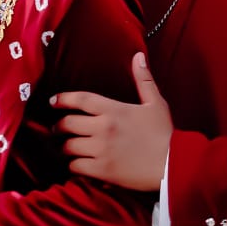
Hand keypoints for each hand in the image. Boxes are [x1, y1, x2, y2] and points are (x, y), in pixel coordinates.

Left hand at [51, 52, 172, 190]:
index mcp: (113, 109)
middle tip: (58, 128)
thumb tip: (137, 56)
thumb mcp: (156, 103)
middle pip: (68, 123)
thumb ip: (143, 79)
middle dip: (59, 126)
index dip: (63, 99)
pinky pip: (76, 167)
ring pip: (68, 147)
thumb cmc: (165, 133)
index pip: (80, 99)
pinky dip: (73, 165)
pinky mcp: (102, 170)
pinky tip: (77, 164)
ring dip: (64, 147)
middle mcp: (103, 128)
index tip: (52, 101)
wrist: (173, 165)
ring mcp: (101, 150)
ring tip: (66, 148)